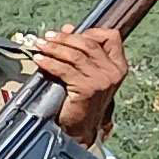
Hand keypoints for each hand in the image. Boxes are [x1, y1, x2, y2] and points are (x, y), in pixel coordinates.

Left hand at [33, 25, 127, 144]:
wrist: (80, 130)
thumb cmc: (82, 102)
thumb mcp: (86, 73)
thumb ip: (80, 51)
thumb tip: (68, 28)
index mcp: (118, 65)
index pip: (111, 37)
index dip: (89, 31)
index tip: (70, 32)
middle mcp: (113, 72)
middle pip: (88, 43)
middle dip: (65, 38)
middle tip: (48, 37)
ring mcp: (102, 80)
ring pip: (75, 55)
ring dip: (54, 48)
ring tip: (40, 45)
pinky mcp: (87, 89)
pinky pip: (65, 69)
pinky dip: (49, 62)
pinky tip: (40, 60)